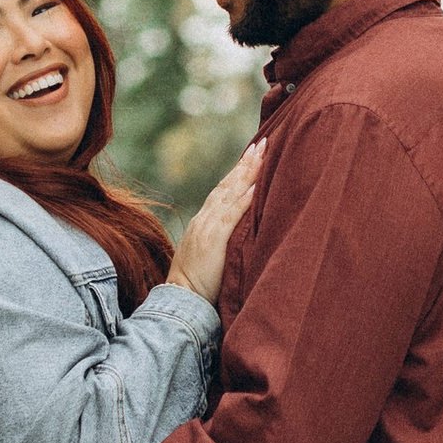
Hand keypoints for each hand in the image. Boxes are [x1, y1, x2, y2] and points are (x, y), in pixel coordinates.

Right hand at [168, 139, 264, 308]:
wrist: (179, 300)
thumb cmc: (195, 285)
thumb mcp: (208, 256)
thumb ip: (219, 241)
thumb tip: (236, 234)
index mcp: (203, 223)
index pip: (223, 191)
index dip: (238, 173)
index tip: (251, 155)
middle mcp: (204, 220)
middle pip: (227, 185)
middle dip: (245, 163)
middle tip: (262, 142)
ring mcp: (207, 228)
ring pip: (230, 193)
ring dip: (247, 172)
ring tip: (262, 154)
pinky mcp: (214, 240)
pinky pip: (231, 216)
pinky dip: (243, 199)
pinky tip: (255, 185)